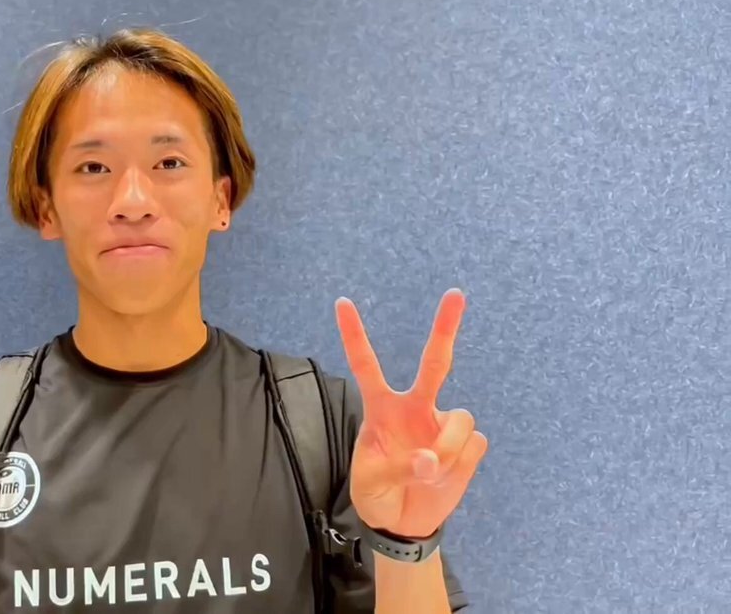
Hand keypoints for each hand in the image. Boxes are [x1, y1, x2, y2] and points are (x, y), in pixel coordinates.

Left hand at [335, 288, 487, 539]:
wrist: (404, 523)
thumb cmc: (377, 494)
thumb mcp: (370, 483)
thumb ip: (397, 468)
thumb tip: (429, 459)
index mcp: (382, 409)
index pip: (365, 365)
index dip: (354, 334)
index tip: (341, 302)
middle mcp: (415, 408)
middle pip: (435, 363)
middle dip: (445, 328)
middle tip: (455, 293)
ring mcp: (443, 424)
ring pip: (460, 418)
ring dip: (448, 448)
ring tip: (430, 474)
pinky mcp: (468, 445)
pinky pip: (473, 445)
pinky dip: (460, 465)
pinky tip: (447, 476)